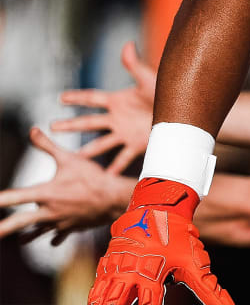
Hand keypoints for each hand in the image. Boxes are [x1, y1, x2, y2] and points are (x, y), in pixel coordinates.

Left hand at [0, 128, 130, 243]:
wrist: (115, 199)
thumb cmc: (93, 177)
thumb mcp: (70, 158)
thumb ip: (47, 145)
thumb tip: (31, 130)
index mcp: (46, 193)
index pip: (14, 197)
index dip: (0, 200)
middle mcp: (49, 210)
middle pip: (20, 222)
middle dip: (4, 229)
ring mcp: (59, 221)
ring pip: (38, 232)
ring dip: (27, 236)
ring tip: (20, 242)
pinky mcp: (71, 227)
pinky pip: (59, 234)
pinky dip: (55, 237)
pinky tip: (52, 241)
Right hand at [52, 41, 155, 173]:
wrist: (186, 112)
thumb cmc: (168, 93)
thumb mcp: (150, 79)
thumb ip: (135, 65)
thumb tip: (127, 44)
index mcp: (119, 100)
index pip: (92, 98)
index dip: (76, 97)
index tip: (60, 98)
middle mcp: (119, 118)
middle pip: (89, 122)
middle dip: (71, 125)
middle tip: (51, 127)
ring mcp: (126, 132)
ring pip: (102, 143)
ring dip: (88, 150)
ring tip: (73, 158)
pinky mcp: (138, 144)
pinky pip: (123, 157)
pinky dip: (115, 166)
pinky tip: (105, 176)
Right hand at [89, 178, 233, 304]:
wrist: (157, 207)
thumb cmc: (178, 236)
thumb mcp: (195, 264)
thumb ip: (210, 290)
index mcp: (151, 276)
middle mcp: (131, 274)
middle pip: (118, 302)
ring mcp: (117, 268)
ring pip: (104, 296)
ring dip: (105, 303)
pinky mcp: (108, 263)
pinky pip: (98, 285)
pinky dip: (97, 296)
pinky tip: (97, 302)